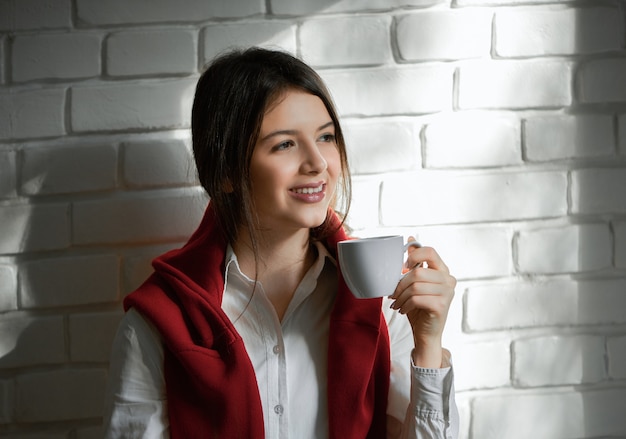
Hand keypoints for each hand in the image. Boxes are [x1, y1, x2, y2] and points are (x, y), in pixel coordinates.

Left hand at [389, 237, 455, 367]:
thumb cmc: (419, 307)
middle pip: (417, 272)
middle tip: (393, 294)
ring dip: (401, 296)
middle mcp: (448, 279)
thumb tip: (411, 239)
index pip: (429, 251)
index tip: (402, 268)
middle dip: (400, 284)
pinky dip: (405, 305)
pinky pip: (416, 299)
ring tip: (397, 303)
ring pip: (415, 286)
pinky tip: (403, 309)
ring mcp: (447, 292)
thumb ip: (415, 263)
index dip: (413, 256)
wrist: (426, 333)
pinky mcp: (441, 305)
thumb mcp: (415, 282)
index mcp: (442, 270)